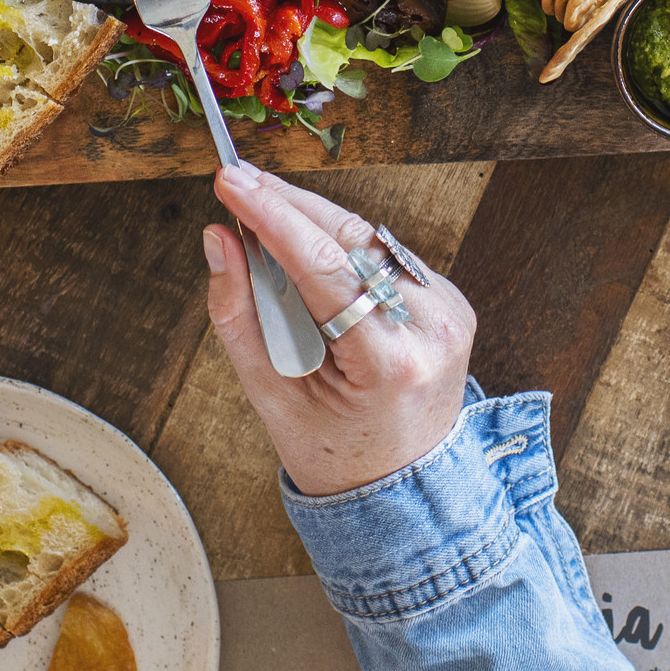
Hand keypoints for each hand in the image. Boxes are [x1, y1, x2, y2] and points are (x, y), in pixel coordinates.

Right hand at [202, 160, 475, 497]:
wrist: (402, 490)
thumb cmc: (332, 450)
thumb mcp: (270, 394)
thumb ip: (238, 313)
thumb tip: (218, 239)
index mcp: (391, 362)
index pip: (324, 267)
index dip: (272, 216)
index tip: (230, 181)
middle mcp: (432, 328)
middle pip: (350, 239)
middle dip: (289, 205)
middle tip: (237, 180)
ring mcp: (450, 312)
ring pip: (369, 239)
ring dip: (314, 219)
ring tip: (260, 206)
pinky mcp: (450, 302)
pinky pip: (385, 256)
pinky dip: (342, 245)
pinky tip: (305, 240)